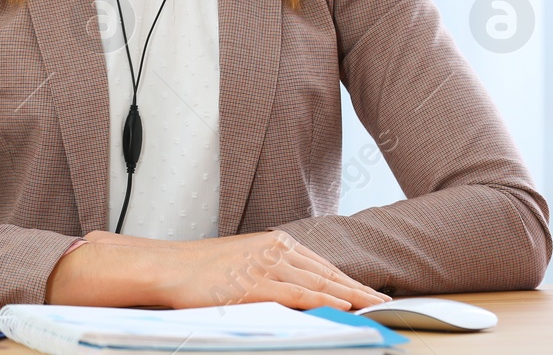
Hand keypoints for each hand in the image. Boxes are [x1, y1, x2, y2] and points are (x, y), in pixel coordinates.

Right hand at [45, 229, 389, 310]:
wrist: (164, 267)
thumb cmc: (198, 272)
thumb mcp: (240, 268)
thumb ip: (270, 277)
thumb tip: (294, 294)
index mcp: (272, 244)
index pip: (321, 266)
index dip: (350, 281)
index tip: (373, 294)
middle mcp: (274, 249)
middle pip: (328, 272)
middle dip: (359, 289)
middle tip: (388, 302)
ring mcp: (266, 264)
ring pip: (320, 281)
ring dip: (352, 295)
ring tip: (377, 308)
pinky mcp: (256, 283)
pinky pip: (300, 293)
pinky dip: (325, 300)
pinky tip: (344, 307)